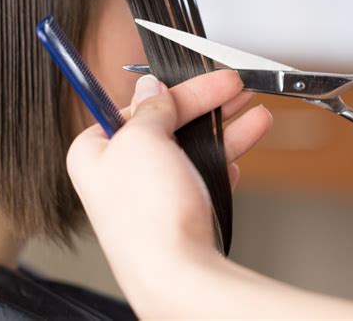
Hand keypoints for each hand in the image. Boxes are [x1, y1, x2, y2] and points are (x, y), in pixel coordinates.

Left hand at [66, 70, 271, 313]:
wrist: (179, 275)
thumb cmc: (148, 215)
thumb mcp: (143, 139)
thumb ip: (150, 107)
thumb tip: (149, 86)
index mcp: (97, 151)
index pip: (137, 106)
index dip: (174, 91)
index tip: (205, 78)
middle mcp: (121, 171)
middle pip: (169, 123)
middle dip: (208, 103)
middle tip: (236, 89)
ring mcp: (151, 190)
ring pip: (192, 146)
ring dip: (226, 128)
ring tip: (256, 115)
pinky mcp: (176, 207)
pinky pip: (201, 174)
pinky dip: (223, 161)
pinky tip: (241, 155)